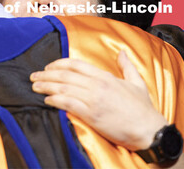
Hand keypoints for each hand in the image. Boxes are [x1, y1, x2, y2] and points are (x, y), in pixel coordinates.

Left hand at [30, 51, 166, 149]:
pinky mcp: (92, 115)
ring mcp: (94, 100)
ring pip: (64, 88)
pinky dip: (56, 100)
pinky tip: (47, 100)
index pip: (76, 65)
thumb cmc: (143, 109)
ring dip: (46, 86)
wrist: (149, 130)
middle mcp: (97, 85)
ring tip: (35, 87)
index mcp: (105, 76)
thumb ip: (126, 66)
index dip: (59, 64)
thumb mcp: (136, 82)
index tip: (48, 67)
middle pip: (65, 75)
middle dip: (46, 75)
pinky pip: (69, 104)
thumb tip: (122, 52)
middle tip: (34, 76)